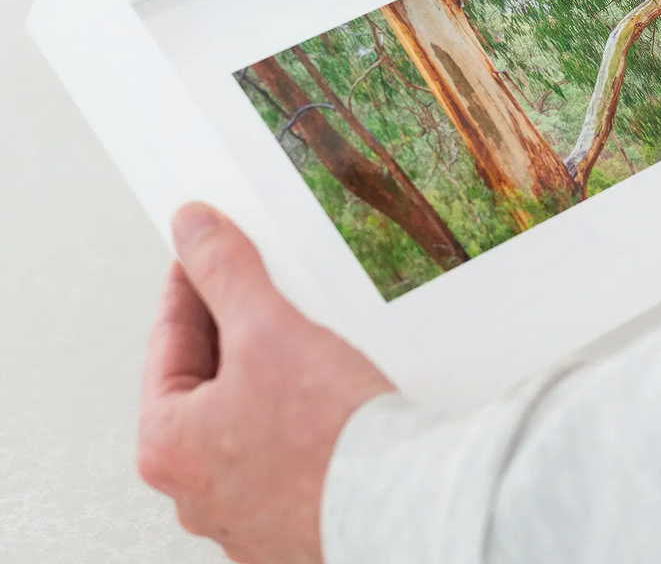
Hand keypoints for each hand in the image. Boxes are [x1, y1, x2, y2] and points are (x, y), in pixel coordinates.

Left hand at [137, 203, 394, 562]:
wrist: (402, 508)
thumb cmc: (329, 444)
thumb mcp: (268, 330)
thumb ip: (225, 272)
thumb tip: (194, 230)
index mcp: (167, 446)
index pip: (169, 340)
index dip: (192, 284)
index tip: (204, 253)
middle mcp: (196, 490)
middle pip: (209, 382)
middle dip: (236, 332)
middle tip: (265, 291)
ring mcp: (246, 512)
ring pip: (249, 419)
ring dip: (272, 378)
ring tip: (307, 344)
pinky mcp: (294, 521)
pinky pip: (287, 453)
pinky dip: (302, 420)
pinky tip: (332, 400)